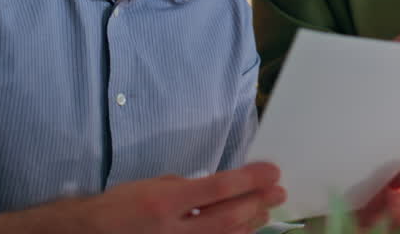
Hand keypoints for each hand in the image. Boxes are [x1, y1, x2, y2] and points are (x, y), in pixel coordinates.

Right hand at [79, 162, 285, 233]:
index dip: (249, 180)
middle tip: (278, 191)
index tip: (272, 171)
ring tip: (267, 209)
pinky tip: (245, 230)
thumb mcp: (153, 185)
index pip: (217, 189)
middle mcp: (172, 230)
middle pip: (227, 218)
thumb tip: (220, 189)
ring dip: (250, 224)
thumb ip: (187, 188)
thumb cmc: (121, 205)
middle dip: (257, 203)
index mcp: (164, 202)